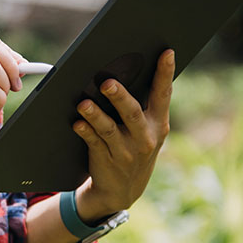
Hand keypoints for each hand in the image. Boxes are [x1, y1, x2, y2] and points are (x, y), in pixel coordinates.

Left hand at [72, 49, 174, 222]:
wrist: (121, 191)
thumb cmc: (133, 148)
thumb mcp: (147, 131)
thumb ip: (142, 107)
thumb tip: (125, 71)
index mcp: (158, 123)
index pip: (163, 94)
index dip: (165, 73)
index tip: (166, 52)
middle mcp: (145, 137)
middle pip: (132, 113)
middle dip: (120, 97)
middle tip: (107, 82)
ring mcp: (126, 151)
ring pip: (109, 130)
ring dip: (96, 115)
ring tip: (83, 103)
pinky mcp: (106, 161)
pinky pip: (94, 144)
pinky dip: (85, 132)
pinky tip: (77, 123)